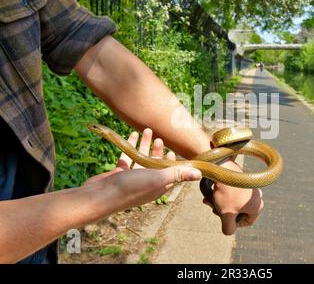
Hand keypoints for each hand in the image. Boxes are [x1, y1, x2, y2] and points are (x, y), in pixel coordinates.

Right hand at [84, 128, 200, 207]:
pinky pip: (127, 158)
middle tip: (160, 137)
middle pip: (156, 164)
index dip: (174, 161)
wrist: (100, 196)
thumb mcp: (159, 178)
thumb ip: (179, 174)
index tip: (174, 149)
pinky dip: (131, 146)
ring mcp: (132, 179)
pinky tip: (132, 135)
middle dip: (158, 150)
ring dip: (145, 145)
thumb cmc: (132, 188)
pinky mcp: (119, 174)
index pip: (172, 173)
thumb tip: (200, 175)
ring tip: (147, 130)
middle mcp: (147, 183)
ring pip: (141, 159)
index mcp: (159, 186)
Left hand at [202, 160, 263, 235]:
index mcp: (257, 206)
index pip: (247, 222)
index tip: (223, 220)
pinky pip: (234, 193)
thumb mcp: (226, 215)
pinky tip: (210, 195)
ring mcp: (250, 188)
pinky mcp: (243, 180)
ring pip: (234, 202)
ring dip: (221, 204)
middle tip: (214, 210)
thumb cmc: (226, 193)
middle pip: (239, 211)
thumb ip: (229, 229)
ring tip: (209, 201)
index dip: (233, 224)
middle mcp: (257, 196)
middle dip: (224, 212)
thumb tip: (229, 230)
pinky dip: (223, 195)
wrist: (223, 169)